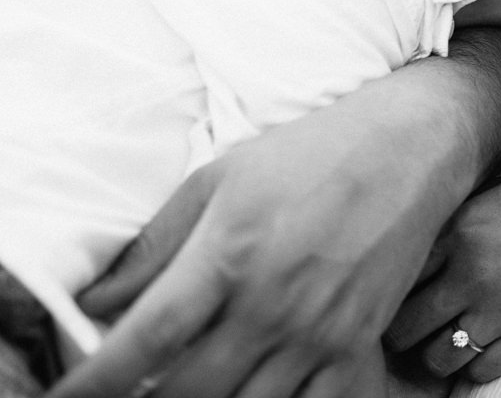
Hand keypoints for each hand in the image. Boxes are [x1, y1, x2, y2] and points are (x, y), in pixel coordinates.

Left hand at [49, 81, 468, 397]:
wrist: (413, 145)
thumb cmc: (314, 152)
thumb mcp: (222, 177)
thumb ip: (156, 243)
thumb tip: (98, 302)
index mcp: (229, 254)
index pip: (145, 340)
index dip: (98, 381)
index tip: (70, 397)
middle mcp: (273, 302)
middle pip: (187, 391)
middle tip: (137, 390)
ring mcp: (320, 329)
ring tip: (195, 386)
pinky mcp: (360, 341)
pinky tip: (260, 392)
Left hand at [383, 159, 500, 382]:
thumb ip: (462, 216)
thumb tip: (425, 237)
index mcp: (462, 226)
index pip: (397, 273)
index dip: (391, 286)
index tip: (394, 291)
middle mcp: (472, 270)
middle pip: (404, 324)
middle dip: (400, 330)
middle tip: (408, 327)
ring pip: (437, 357)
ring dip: (435, 353)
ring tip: (442, 343)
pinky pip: (481, 371)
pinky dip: (475, 366)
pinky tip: (482, 349)